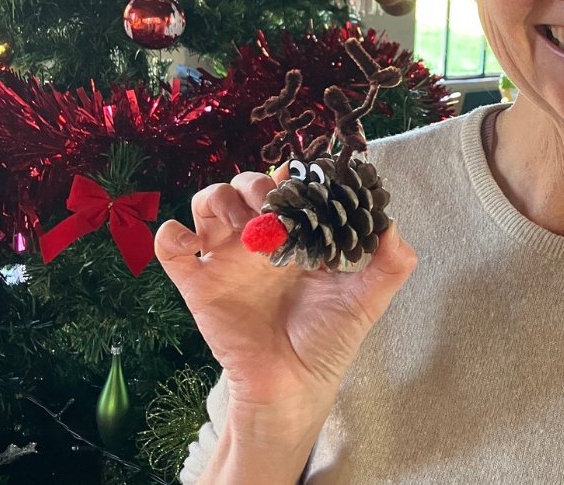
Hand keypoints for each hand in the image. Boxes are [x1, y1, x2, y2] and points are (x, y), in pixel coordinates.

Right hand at [155, 167, 416, 415]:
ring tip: (242, 225)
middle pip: (246, 184)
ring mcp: (226, 259)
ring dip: (219, 198)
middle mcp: (259, 241)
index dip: (294, 177)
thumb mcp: (367, 299)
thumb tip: (393, 224)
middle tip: (273, 209)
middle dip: (257, 184)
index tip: (305, 186)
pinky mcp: (198, 284)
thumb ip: (390, 263)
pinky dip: (172, 234)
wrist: (292, 386)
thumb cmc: (328, 342)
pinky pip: (170, 247)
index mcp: (296, 237)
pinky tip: (195, 245)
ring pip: (208, 202)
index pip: (288, 185)